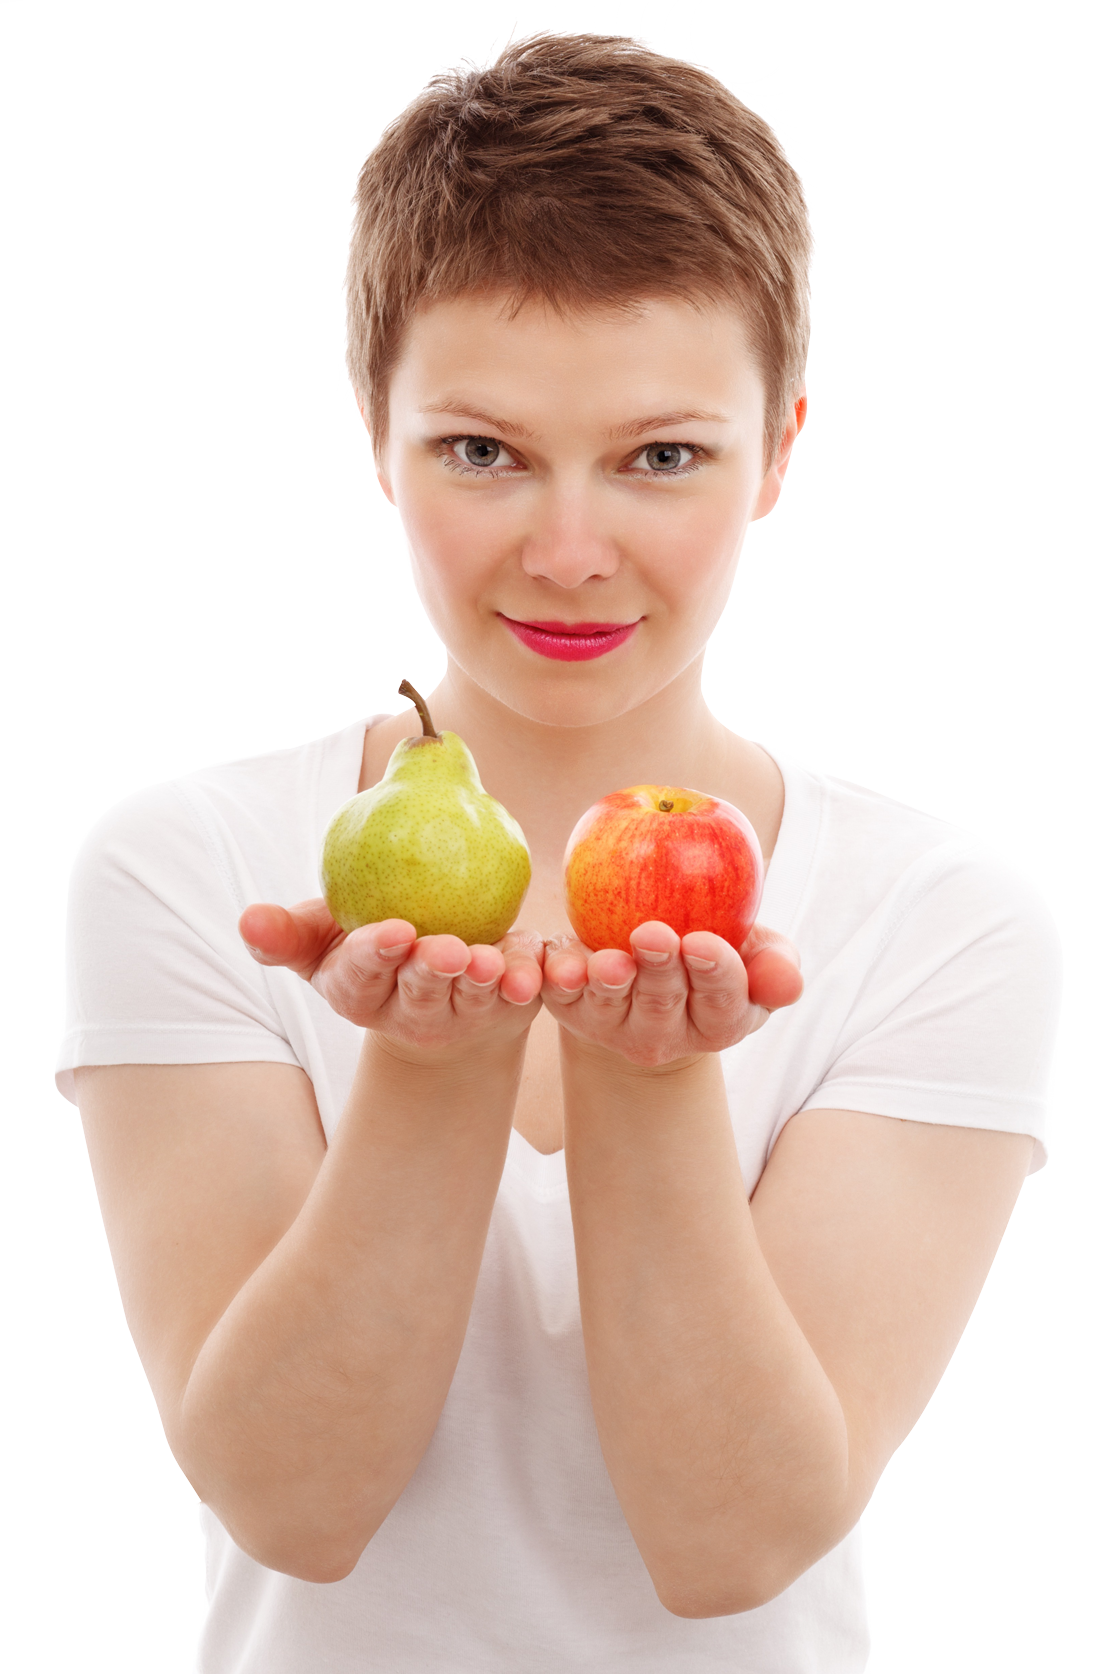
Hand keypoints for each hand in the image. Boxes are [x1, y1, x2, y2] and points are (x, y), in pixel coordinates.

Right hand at [239, 900, 543, 1053]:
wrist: (436, 973)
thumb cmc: (370, 943)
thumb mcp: (324, 936)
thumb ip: (288, 931)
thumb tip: (247, 919)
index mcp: (359, 991)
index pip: (362, 976)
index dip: (374, 956)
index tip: (392, 931)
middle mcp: (410, 1010)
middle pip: (421, 992)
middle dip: (432, 973)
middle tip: (447, 949)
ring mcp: (463, 1012)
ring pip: (474, 998)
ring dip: (483, 982)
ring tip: (491, 962)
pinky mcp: (509, 1004)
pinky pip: (523, 990)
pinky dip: (530, 979)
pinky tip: (536, 969)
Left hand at [540, 920, 802, 1067]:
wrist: (650, 953)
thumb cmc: (714, 947)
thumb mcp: (753, 951)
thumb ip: (775, 964)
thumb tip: (789, 983)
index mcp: (717, 1022)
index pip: (722, 1004)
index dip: (715, 975)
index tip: (705, 943)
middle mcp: (664, 1034)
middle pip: (662, 1004)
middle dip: (659, 971)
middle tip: (654, 934)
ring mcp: (613, 1024)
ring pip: (610, 1005)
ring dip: (608, 982)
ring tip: (610, 960)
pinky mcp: (571, 1006)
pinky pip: (560, 994)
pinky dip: (559, 978)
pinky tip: (560, 965)